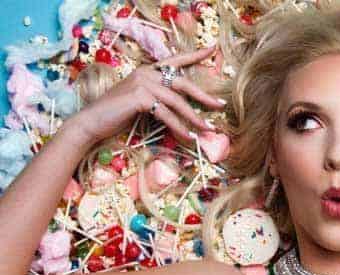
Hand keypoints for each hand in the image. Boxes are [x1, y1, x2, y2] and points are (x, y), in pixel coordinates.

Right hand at [69, 47, 225, 144]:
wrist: (92, 122)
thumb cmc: (117, 115)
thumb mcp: (142, 103)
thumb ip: (160, 99)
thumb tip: (183, 108)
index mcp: (148, 71)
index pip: (175, 61)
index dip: (195, 55)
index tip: (213, 49)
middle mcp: (146, 73)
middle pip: (183, 83)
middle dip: (204, 96)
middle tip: (221, 106)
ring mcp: (142, 83)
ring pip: (177, 101)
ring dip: (194, 118)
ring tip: (207, 129)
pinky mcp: (139, 97)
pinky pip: (166, 114)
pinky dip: (179, 126)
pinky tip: (188, 136)